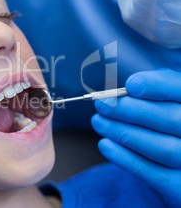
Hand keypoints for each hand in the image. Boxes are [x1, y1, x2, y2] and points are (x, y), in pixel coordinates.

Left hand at [92, 68, 180, 206]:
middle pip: (171, 119)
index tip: (131, 85)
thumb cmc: (166, 123)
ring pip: (162, 148)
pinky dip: (125, 158)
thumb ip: (153, 90)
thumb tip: (126, 88)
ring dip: (123, 133)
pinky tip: (105, 145)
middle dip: (130, 110)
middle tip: (102, 105)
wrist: (176, 165)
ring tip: (98, 122)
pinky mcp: (179, 186)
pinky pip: (153, 173)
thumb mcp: (166, 100)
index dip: (157, 86)